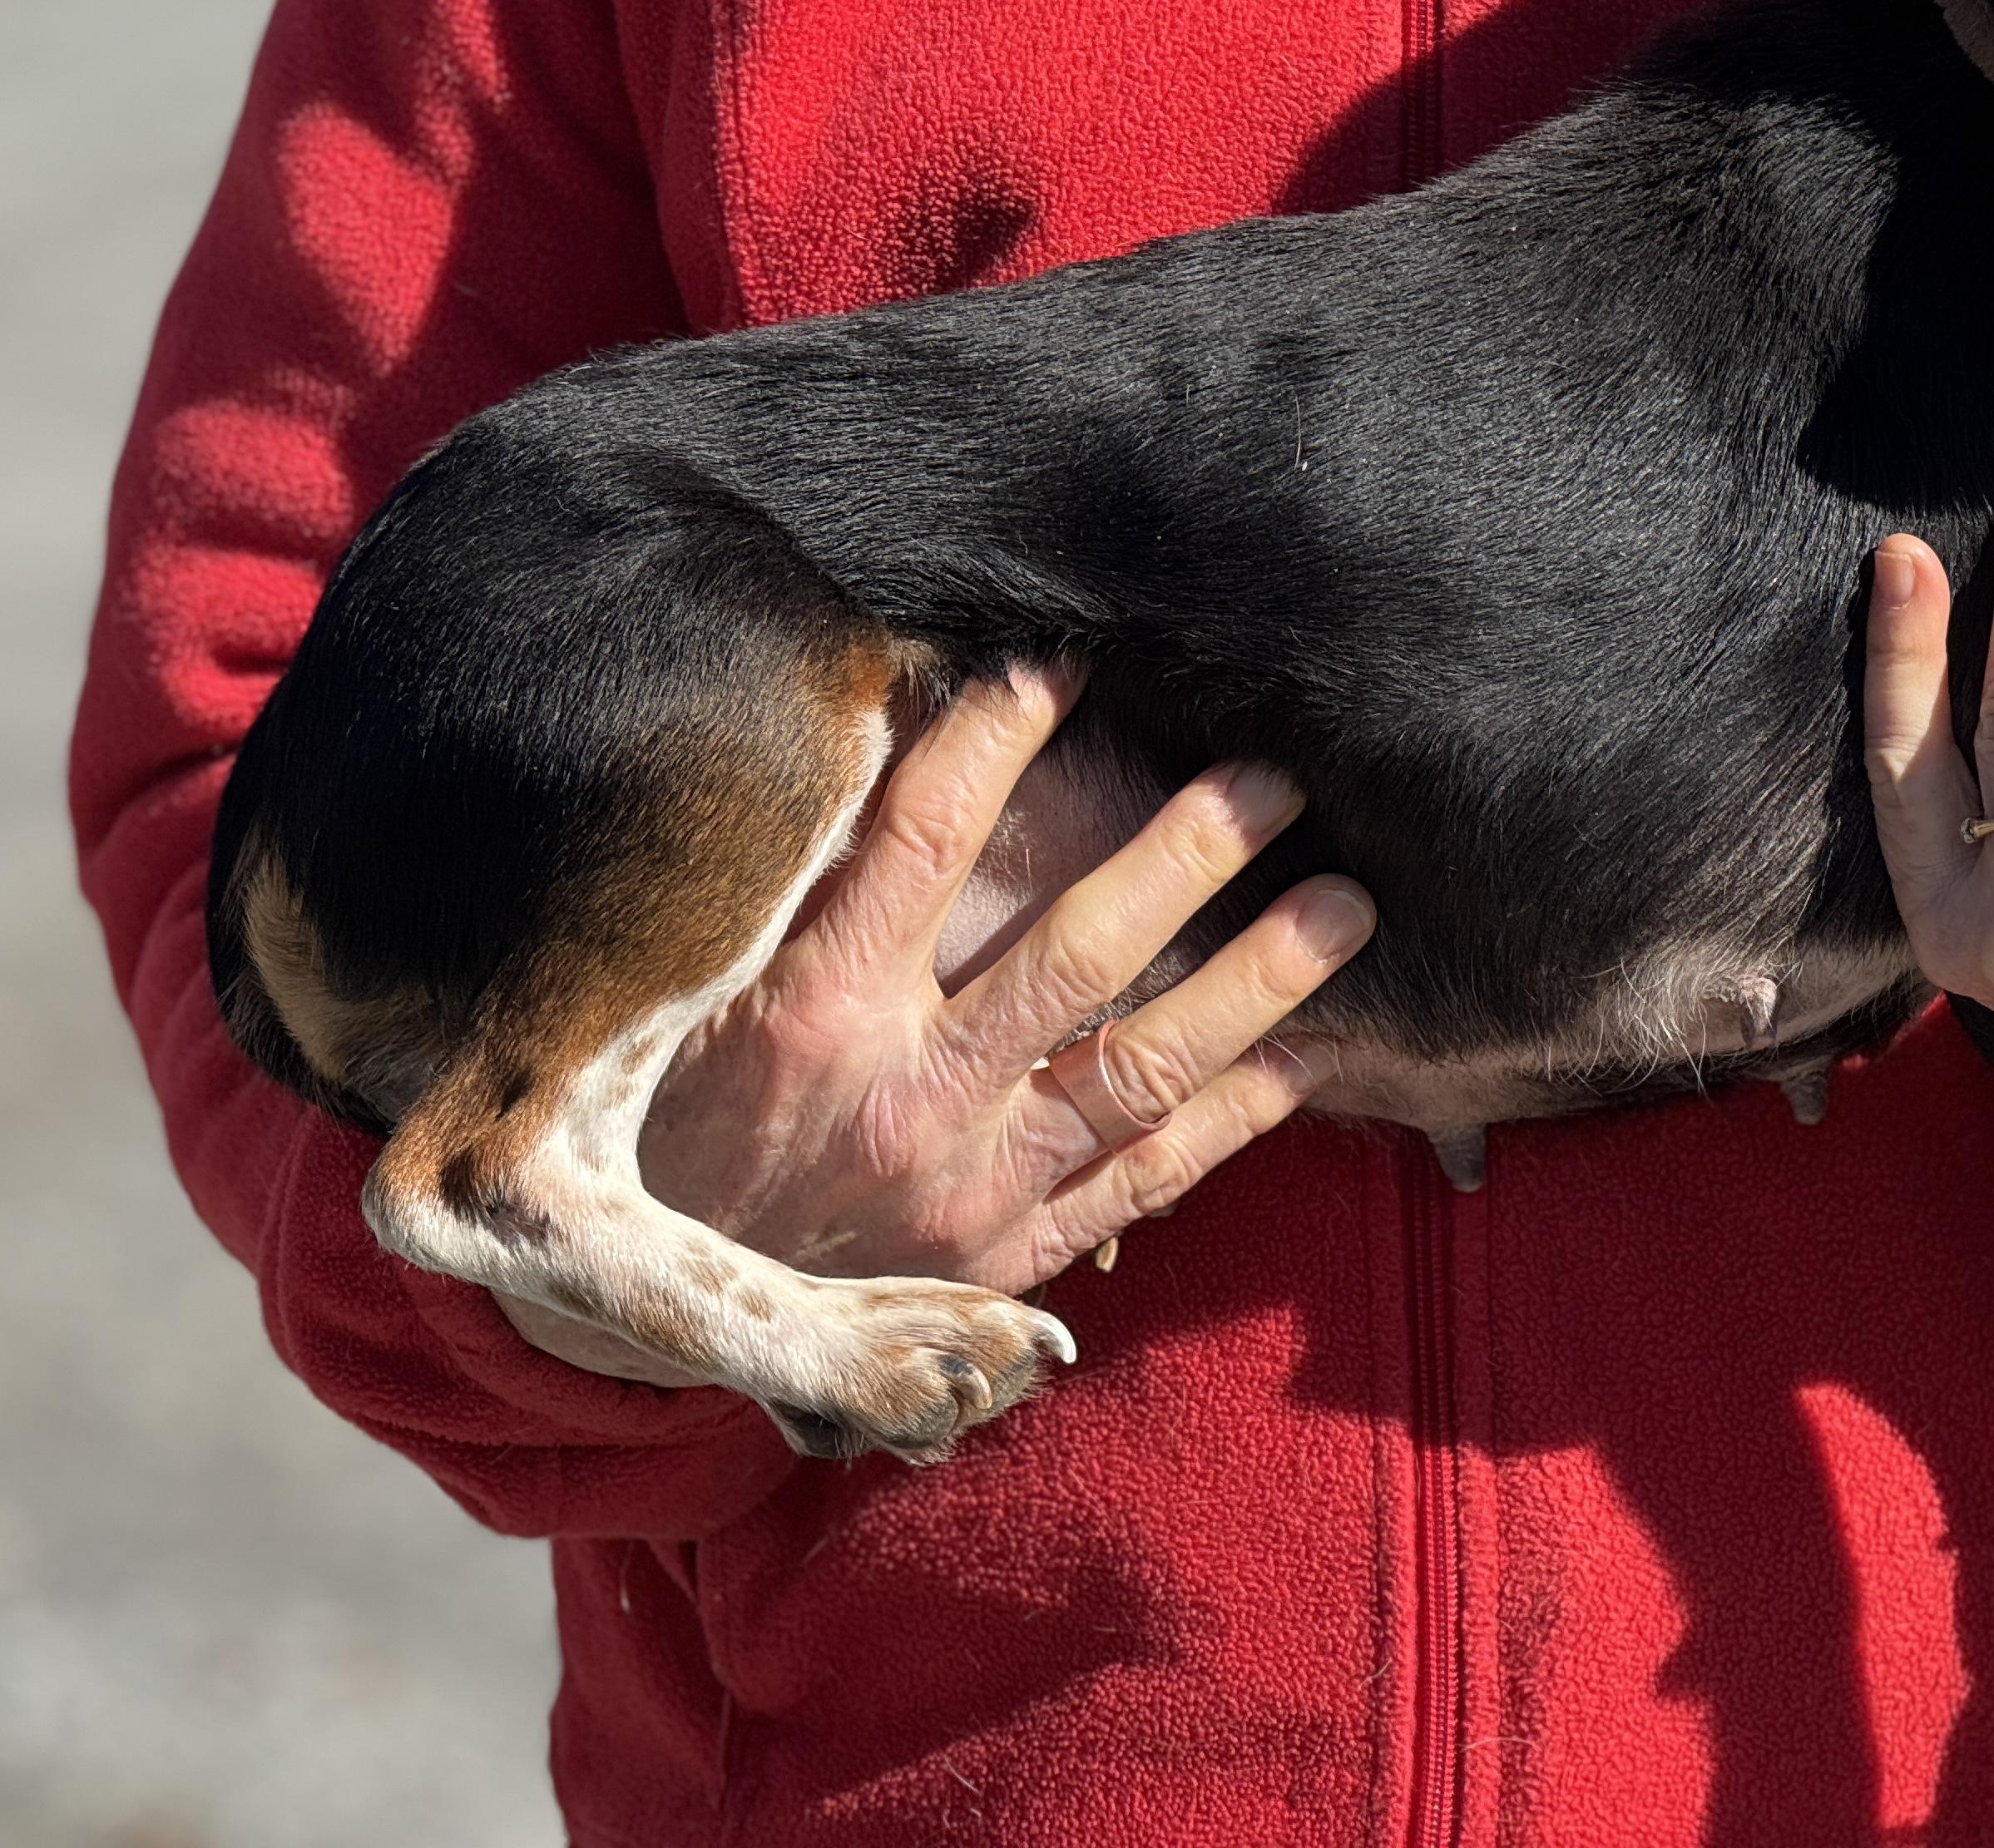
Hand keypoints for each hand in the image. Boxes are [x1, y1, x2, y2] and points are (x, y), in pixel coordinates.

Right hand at [498, 666, 1374, 1384]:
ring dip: (1258, 982)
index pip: (921, 838)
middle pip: (1078, 952)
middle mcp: (903, 1097)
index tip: (1070, 661)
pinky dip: (1234, 1119)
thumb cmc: (670, 1124)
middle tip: (1279, 779)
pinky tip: (1305, 1057)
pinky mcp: (1006, 1258)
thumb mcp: (694, 1002)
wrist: (645, 1332)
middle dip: (1191, 855)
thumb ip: (793, 888)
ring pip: (1145, 1067)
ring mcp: (968, 1187)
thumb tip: (877, 724)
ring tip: (1347, 908)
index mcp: (809, 1010)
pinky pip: (1144, 1179)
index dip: (997, 736)